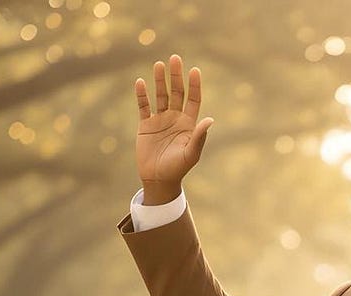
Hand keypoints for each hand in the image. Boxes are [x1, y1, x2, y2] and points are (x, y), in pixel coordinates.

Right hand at [135, 54, 213, 203]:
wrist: (158, 180)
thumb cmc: (178, 169)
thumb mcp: (191, 153)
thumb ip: (199, 136)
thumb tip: (210, 119)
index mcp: (188, 124)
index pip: (193, 99)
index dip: (194, 85)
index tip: (195, 70)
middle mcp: (175, 118)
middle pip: (176, 92)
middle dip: (176, 76)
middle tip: (175, 58)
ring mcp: (160, 120)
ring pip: (160, 96)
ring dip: (159, 81)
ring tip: (159, 64)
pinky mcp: (145, 125)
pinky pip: (143, 107)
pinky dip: (141, 95)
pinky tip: (140, 82)